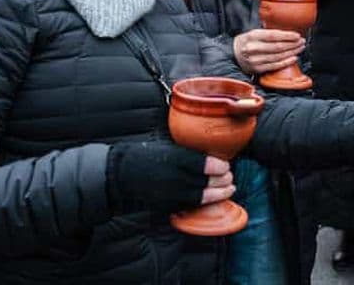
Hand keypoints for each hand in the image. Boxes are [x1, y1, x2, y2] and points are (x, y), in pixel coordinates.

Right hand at [107, 139, 233, 214]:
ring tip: (228, 190)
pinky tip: (212, 198)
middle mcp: (171, 177)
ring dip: (218, 194)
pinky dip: (203, 202)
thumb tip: (215, 156)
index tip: (226, 166)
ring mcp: (168, 194)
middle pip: (203, 182)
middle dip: (221, 181)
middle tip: (229, 177)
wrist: (123, 173)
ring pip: (199, 197)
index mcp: (172, 158)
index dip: (218, 167)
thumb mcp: (169, 147)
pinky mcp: (165, 205)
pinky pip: (189, 205)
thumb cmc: (148, 155)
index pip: (201, 164)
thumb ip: (189, 153)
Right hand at [234, 28, 305, 74]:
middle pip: (278, 47)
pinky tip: (293, 58)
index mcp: (253, 36)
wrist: (232, 54)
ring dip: (292, 52)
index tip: (297, 35)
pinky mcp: (258, 69)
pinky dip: (286, 62)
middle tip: (301, 41)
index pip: (273, 35)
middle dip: (293, 44)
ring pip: (278, 56)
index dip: (287, 36)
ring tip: (299, 48)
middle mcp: (253, 48)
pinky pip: (275, 66)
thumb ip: (268, 32)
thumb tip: (287, 33)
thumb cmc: (246, 42)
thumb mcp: (254, 32)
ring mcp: (255, 60)